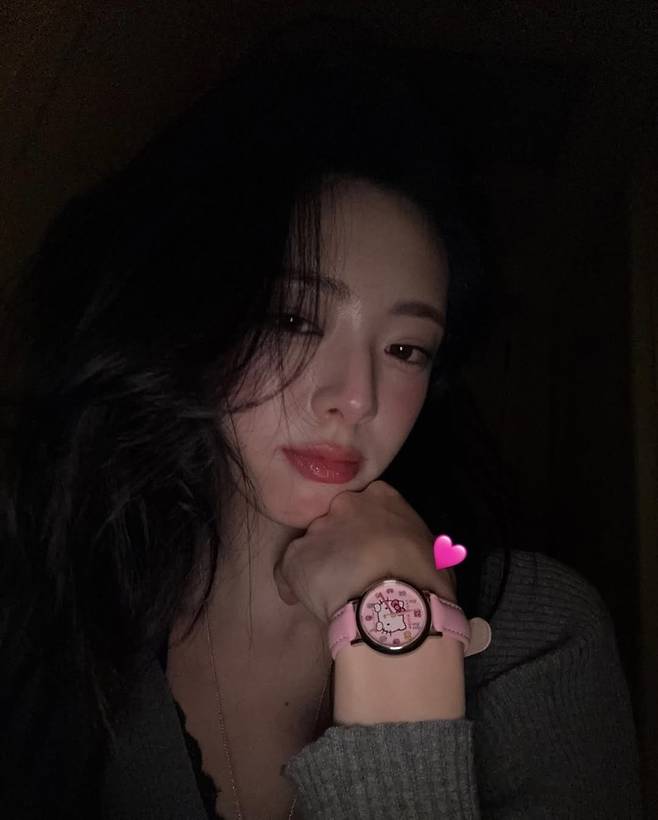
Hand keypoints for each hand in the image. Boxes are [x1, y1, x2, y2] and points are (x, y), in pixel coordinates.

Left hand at [273, 480, 457, 623]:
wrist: (396, 603)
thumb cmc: (424, 578)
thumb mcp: (434, 552)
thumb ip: (415, 544)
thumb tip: (414, 557)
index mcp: (382, 496)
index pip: (367, 505)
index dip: (368, 531)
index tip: (372, 550)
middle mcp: (345, 503)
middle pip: (337, 520)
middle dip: (341, 543)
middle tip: (353, 571)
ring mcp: (318, 528)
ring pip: (314, 545)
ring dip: (321, 565)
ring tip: (334, 593)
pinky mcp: (296, 556)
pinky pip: (288, 571)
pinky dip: (295, 585)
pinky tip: (307, 601)